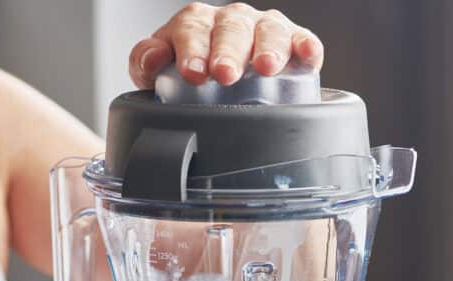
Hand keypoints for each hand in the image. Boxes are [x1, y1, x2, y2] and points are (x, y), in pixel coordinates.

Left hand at [130, 3, 323, 88]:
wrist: (217, 86)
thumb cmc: (190, 76)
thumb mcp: (156, 72)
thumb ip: (145, 62)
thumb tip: (153, 56)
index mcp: (196, 25)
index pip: (192, 30)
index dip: (193, 49)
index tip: (193, 72)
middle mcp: (230, 22)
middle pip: (231, 29)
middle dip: (229, 50)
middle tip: (225, 73)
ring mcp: (262, 31)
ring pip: (269, 31)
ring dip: (269, 47)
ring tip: (266, 67)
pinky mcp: (292, 45)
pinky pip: (302, 40)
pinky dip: (306, 46)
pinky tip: (308, 56)